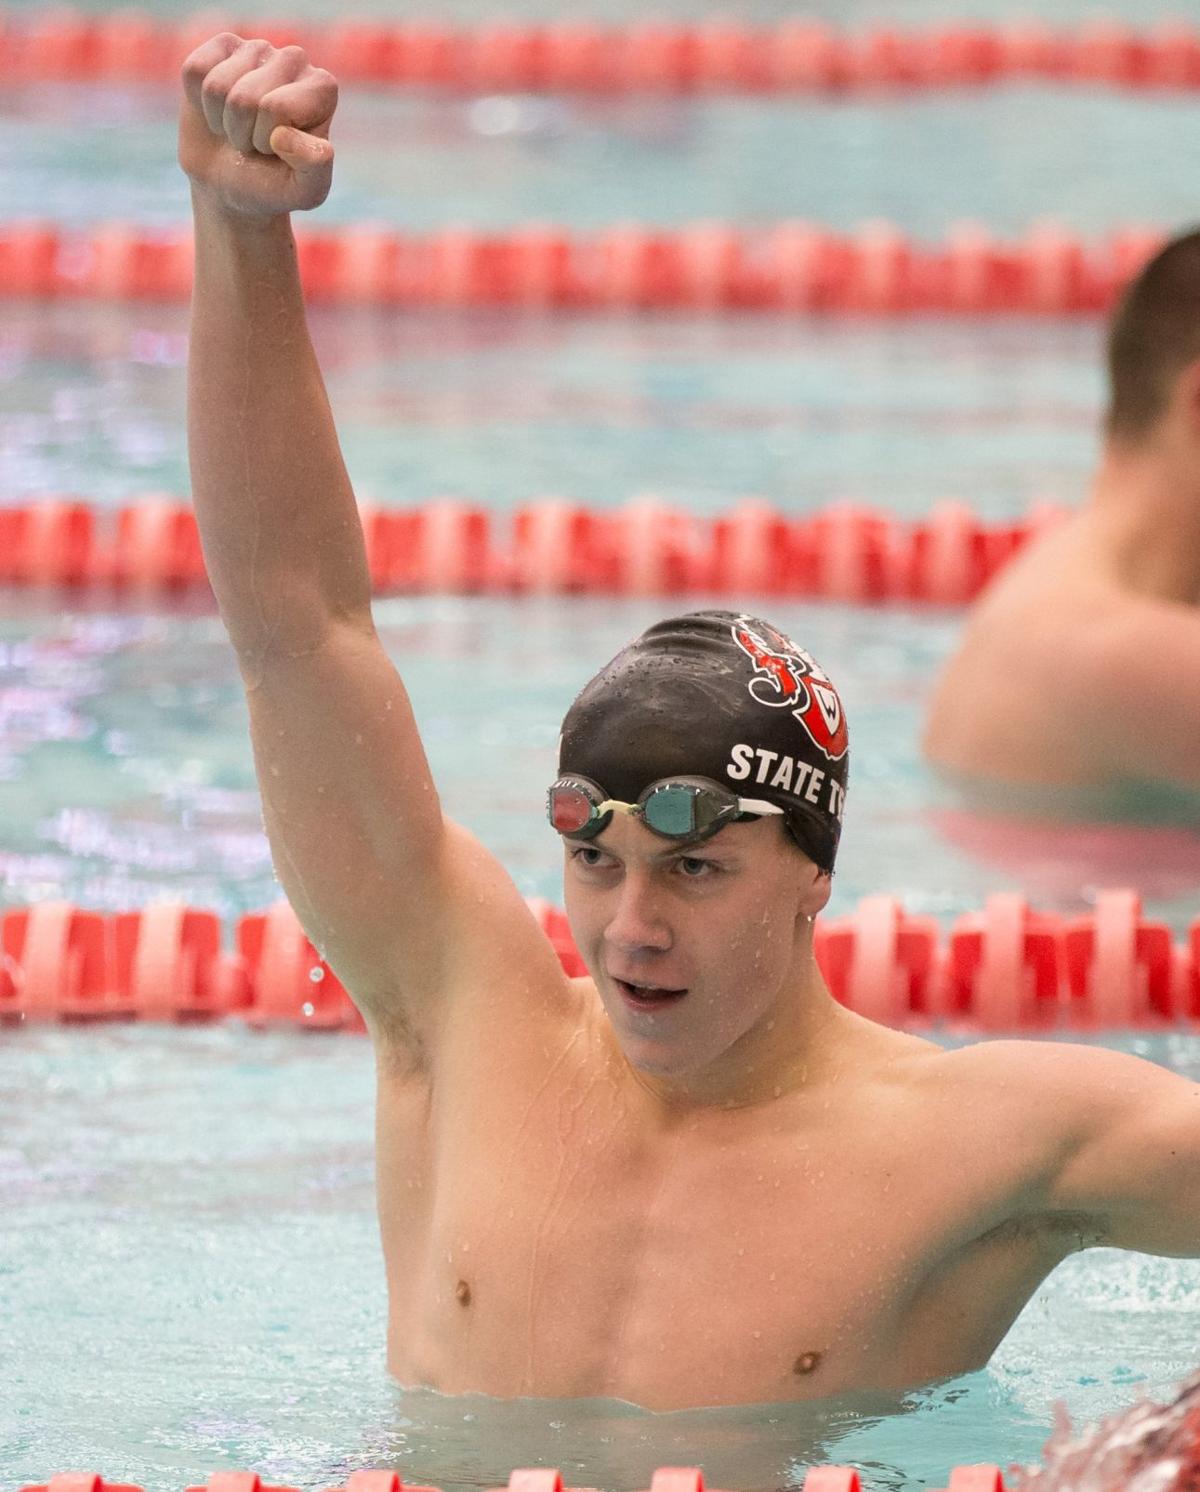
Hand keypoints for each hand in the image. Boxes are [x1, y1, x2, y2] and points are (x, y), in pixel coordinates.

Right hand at [179, 34, 336, 218]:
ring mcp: (257, 49)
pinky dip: (198, 101)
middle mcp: (294, 60)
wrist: (235, 184)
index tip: (277, 150)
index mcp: (323, 88)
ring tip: (238, 129)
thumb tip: (284, 134)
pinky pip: (195, 71)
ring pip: (217, 86)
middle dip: (242, 132)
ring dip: (221, 120)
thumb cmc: (275, 185)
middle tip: (254, 143)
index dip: (266, 139)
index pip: (275, 107)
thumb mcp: (304, 191)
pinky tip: (218, 109)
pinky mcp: (222, 46)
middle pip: (246, 97)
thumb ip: (313, 167)